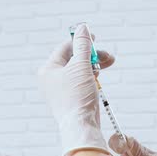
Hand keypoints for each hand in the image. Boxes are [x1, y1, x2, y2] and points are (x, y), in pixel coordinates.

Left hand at [38, 24, 115, 155]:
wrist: (81, 127)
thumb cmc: (77, 96)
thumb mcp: (81, 66)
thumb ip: (83, 45)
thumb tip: (82, 28)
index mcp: (48, 69)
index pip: (65, 48)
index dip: (81, 41)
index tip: (96, 39)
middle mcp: (52, 80)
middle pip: (74, 59)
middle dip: (92, 56)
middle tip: (108, 57)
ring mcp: (61, 91)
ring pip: (80, 71)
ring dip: (94, 66)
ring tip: (108, 65)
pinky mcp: (71, 99)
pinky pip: (81, 83)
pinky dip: (91, 78)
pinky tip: (99, 79)